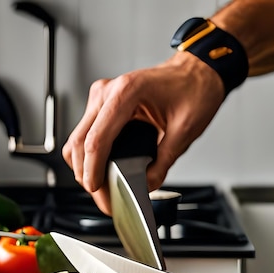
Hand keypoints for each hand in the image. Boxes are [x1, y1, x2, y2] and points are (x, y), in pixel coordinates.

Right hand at [62, 52, 224, 214]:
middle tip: (104, 199)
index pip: (97, 139)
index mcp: (126, 92)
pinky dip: (89, 157)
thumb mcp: (185, 130)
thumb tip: (147, 185)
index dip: (93, 170)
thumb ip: (164, 160)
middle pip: (79, 142)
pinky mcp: (103, 105)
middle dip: (86, 175)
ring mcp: (102, 97)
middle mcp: (108, 92)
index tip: (96, 190)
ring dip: (84, 167)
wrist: (197, 72)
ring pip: (77, 140)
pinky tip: (103, 171)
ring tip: (103, 189)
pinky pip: (86, 135)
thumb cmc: (193, 90)